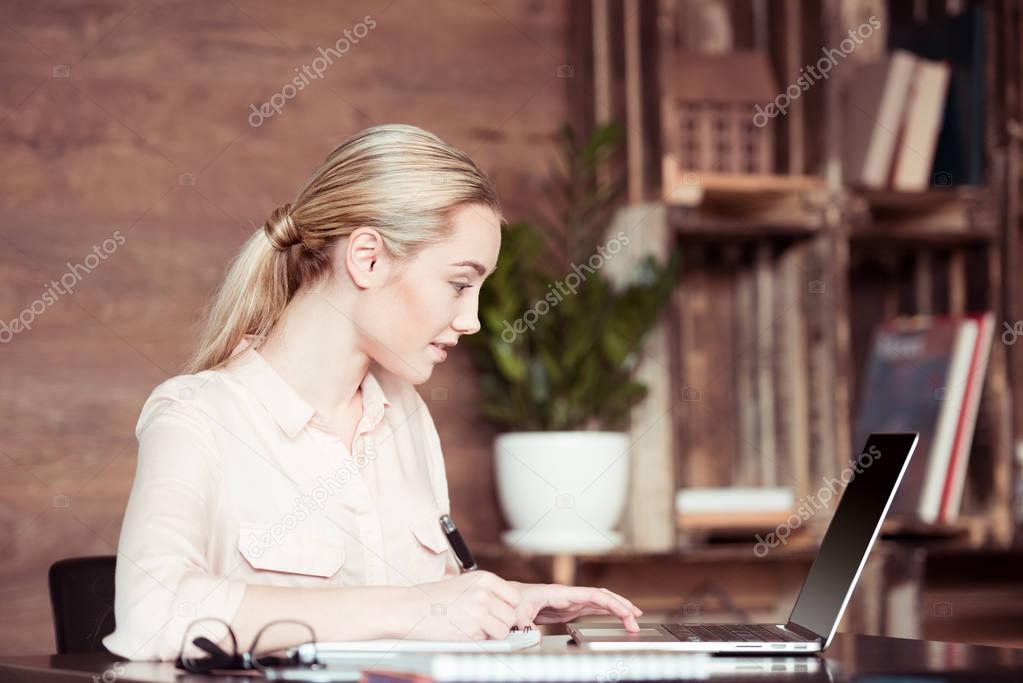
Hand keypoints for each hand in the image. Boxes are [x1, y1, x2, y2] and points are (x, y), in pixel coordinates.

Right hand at [410, 570, 522, 640]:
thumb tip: (506, 606)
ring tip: (475, 629)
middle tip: (485, 624)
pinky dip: (478, 641)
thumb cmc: (433, 597)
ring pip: (503, 631)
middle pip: (511, 616)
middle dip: (500, 623)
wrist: (410, 608)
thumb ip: (486, 591)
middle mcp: (484, 594)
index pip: (514, 598)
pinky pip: (487, 641)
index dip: (507, 608)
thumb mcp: (464, 583)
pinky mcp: (471, 632)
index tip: (498, 613)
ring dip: (492, 634)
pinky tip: (463, 633)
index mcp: (485, 579)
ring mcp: (479, 613)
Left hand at [510, 582, 642, 631]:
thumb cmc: (512, 601)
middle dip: (621, 606)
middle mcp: (570, 595)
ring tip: (634, 618)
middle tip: (637, 620)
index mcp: (561, 593)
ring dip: (618, 608)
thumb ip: (525, 625)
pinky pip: (594, 608)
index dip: (612, 603)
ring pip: (601, 601)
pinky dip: (608, 611)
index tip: (626, 613)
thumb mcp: (517, 615)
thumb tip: (533, 637)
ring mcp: (571, 601)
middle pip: (602, 596)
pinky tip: (618, 616)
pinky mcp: (570, 608)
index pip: (592, 595)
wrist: (506, 598)